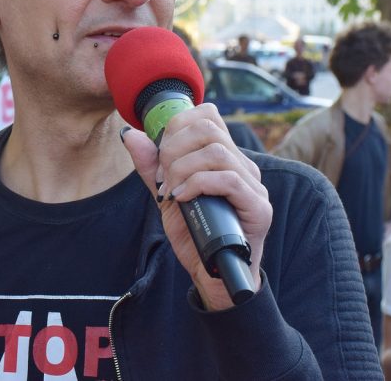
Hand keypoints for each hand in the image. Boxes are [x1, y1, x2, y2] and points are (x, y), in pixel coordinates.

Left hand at [121, 104, 271, 310]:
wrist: (211, 275)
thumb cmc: (194, 233)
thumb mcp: (166, 195)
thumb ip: (151, 166)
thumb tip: (132, 135)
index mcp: (225, 157)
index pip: (207, 115)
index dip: (177, 127)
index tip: (160, 158)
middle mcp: (243, 165)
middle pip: (208, 128)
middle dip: (174, 149)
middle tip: (163, 179)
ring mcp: (254, 185)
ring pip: (217, 151)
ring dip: (183, 169)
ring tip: (171, 192)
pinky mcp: (259, 207)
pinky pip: (229, 180)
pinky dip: (198, 185)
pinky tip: (183, 199)